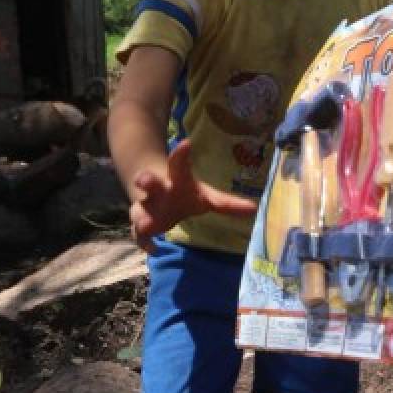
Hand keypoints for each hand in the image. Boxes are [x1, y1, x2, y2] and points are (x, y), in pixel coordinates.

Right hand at [129, 139, 258, 252]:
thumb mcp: (207, 197)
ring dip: (140, 216)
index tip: (186, 142)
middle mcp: (159, 191)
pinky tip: (155, 249)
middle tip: (144, 179)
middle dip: (146, 180)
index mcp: (176, 180)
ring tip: (146, 224)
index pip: (178, 165)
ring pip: (138, 209)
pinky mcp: (141, 225)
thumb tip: (254, 209)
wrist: (155, 196)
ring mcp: (147, 207)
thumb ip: (227, 203)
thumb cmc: (185, 195)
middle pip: (149, 183)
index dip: (181, 154)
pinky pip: (138, 234)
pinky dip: (144, 242)